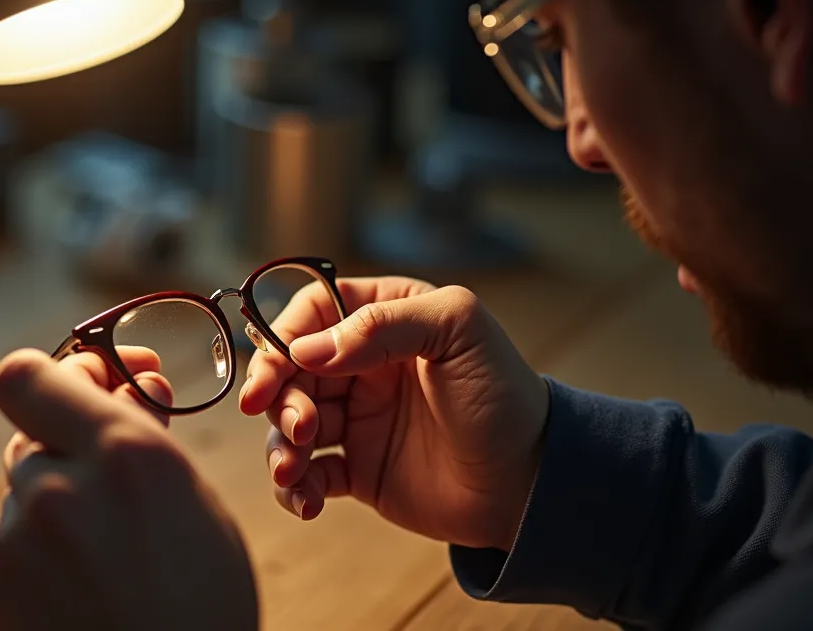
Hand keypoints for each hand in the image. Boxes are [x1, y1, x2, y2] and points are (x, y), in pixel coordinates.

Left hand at [0, 348, 258, 630]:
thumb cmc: (202, 604)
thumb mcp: (196, 501)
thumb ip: (148, 433)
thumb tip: (129, 381)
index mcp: (127, 454)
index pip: (26, 373)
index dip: (51, 374)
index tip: (80, 385)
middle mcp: (61, 486)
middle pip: (31, 434)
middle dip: (66, 449)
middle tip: (105, 482)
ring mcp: (18, 537)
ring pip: (23, 490)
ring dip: (55, 505)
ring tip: (105, 557)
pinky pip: (8, 541)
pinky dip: (37, 553)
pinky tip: (80, 586)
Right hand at [240, 279, 549, 550]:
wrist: (532, 481)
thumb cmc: (504, 396)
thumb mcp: (457, 331)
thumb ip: (383, 325)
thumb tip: (306, 351)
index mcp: (386, 317)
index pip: (312, 311)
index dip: (285, 337)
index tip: (281, 370)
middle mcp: (363, 364)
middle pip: (290, 370)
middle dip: (280, 397)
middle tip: (300, 426)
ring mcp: (357, 417)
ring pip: (288, 423)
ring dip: (280, 446)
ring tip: (294, 470)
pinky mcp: (357, 469)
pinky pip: (306, 474)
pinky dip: (294, 487)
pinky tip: (306, 502)